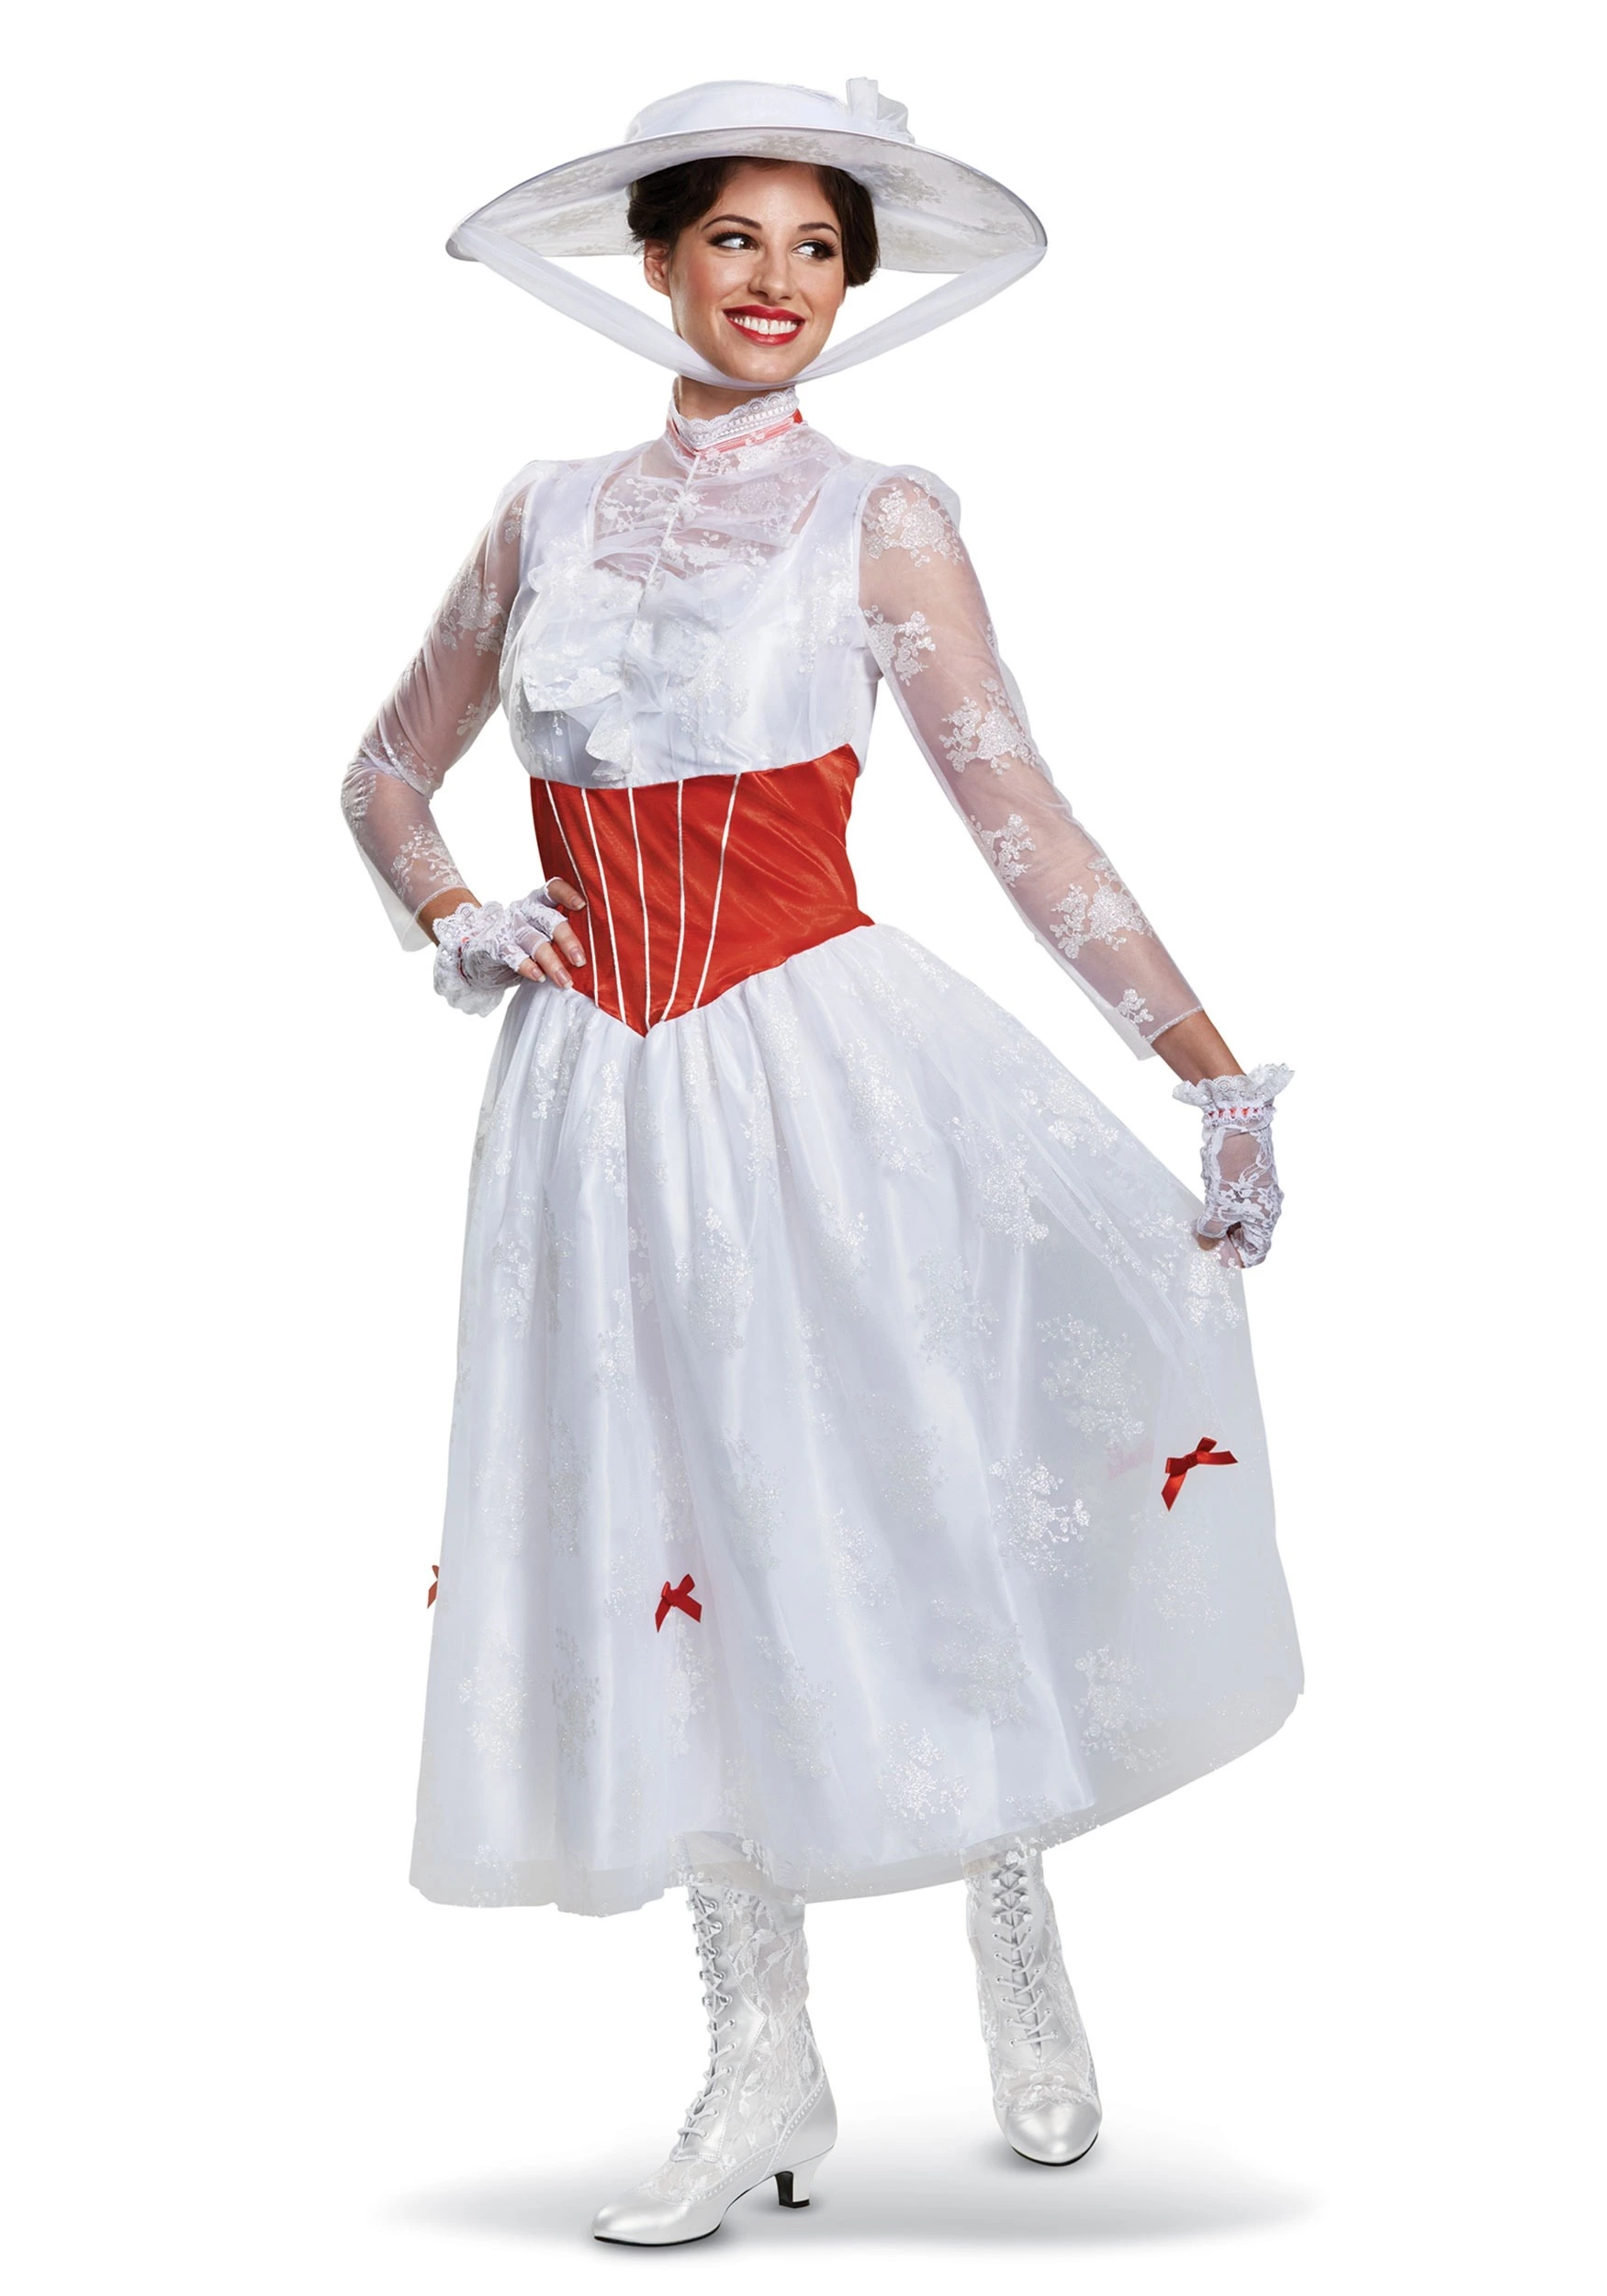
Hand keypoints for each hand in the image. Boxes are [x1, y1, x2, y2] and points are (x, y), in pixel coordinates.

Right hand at [432, 880, 587, 1015]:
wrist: (477, 951)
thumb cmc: (523, 942)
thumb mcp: (542, 932)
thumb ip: (564, 935)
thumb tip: (602, 951)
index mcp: (539, 903)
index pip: (553, 889)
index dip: (567, 893)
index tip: (582, 905)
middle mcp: (524, 911)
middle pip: (549, 920)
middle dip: (567, 940)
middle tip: (580, 961)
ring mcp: (509, 927)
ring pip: (534, 941)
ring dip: (551, 962)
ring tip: (565, 981)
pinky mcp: (494, 945)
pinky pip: (511, 954)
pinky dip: (525, 965)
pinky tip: (538, 976)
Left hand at [1172, 1065, 1292, 1269]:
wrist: (1237, 1123)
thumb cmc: (1235, 1164)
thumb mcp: (1219, 1203)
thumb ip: (1212, 1228)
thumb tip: (1205, 1244)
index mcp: (1266, 1217)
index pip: (1257, 1253)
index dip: (1235, 1259)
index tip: (1212, 1256)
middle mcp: (1265, 1207)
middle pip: (1246, 1238)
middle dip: (1223, 1241)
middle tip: (1200, 1239)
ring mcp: (1254, 1194)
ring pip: (1236, 1220)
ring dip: (1218, 1223)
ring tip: (1200, 1219)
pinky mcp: (1242, 1182)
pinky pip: (1229, 1203)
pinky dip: (1217, 1206)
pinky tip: (1205, 1198)